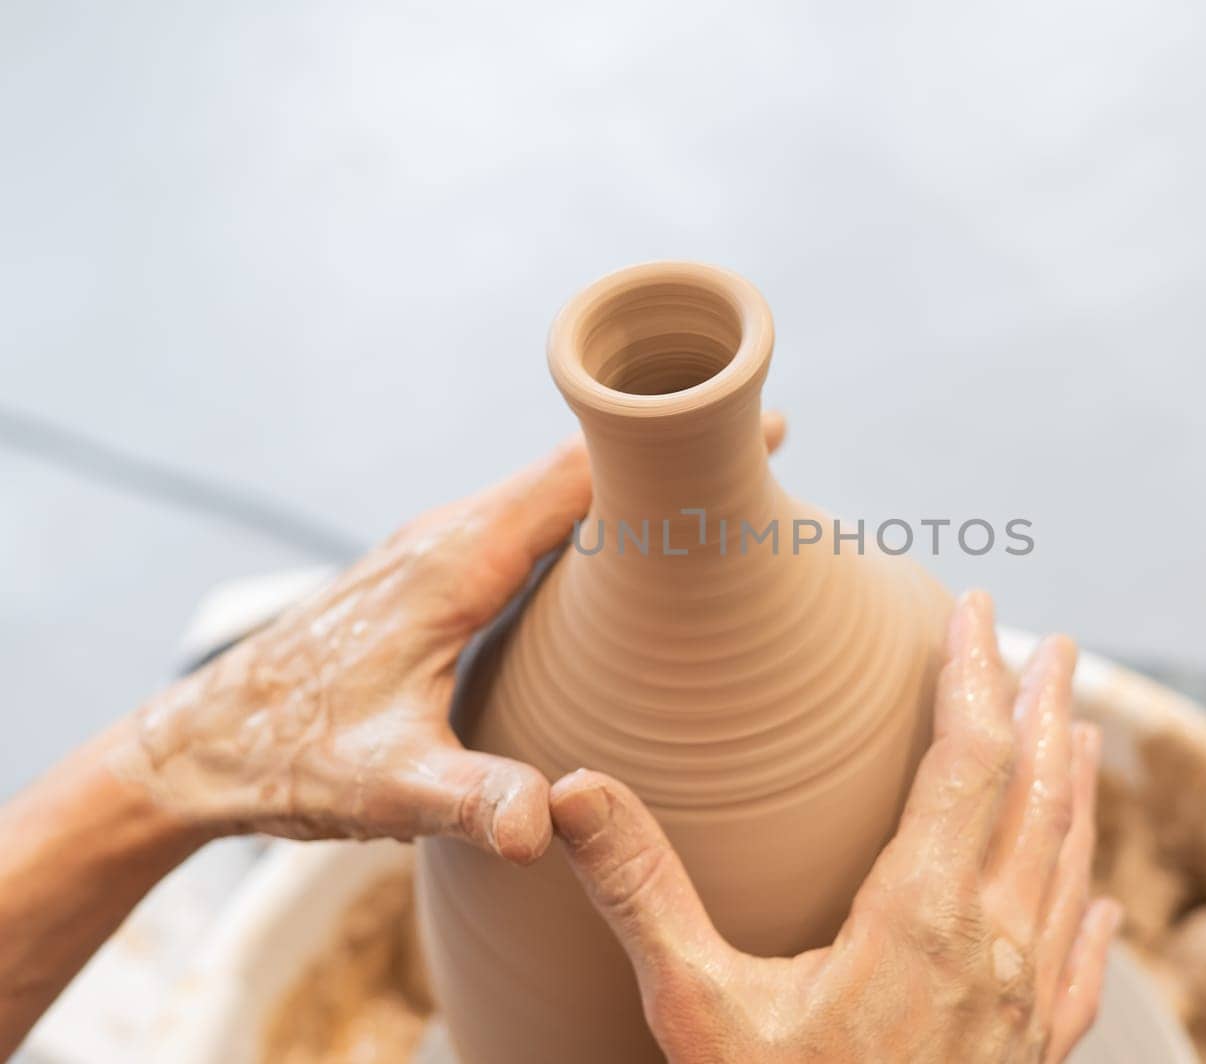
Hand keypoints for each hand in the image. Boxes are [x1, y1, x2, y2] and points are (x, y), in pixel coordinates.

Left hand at [109, 414, 787, 862]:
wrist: (194, 747)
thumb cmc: (286, 760)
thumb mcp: (384, 789)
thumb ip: (468, 799)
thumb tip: (549, 824)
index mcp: (455, 563)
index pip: (581, 477)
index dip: (669, 451)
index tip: (754, 429)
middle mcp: (447, 536)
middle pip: (577, 468)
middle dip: (668, 457)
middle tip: (762, 456)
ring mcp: (432, 550)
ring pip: (549, 492)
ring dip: (626, 483)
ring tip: (707, 492)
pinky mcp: (425, 575)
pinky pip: (523, 521)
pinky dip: (584, 515)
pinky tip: (609, 549)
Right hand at [550, 591, 1120, 1062]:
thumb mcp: (695, 1008)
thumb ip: (642, 892)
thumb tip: (572, 791)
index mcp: (923, 917)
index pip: (969, 759)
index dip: (975, 674)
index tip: (978, 609)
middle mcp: (993, 949)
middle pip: (1038, 795)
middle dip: (1043, 708)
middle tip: (1048, 642)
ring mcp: (1024, 1007)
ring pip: (1070, 864)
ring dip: (1075, 787)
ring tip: (1080, 729)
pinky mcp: (1032, 1055)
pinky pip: (1080, 958)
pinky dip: (1091, 904)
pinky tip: (1104, 898)